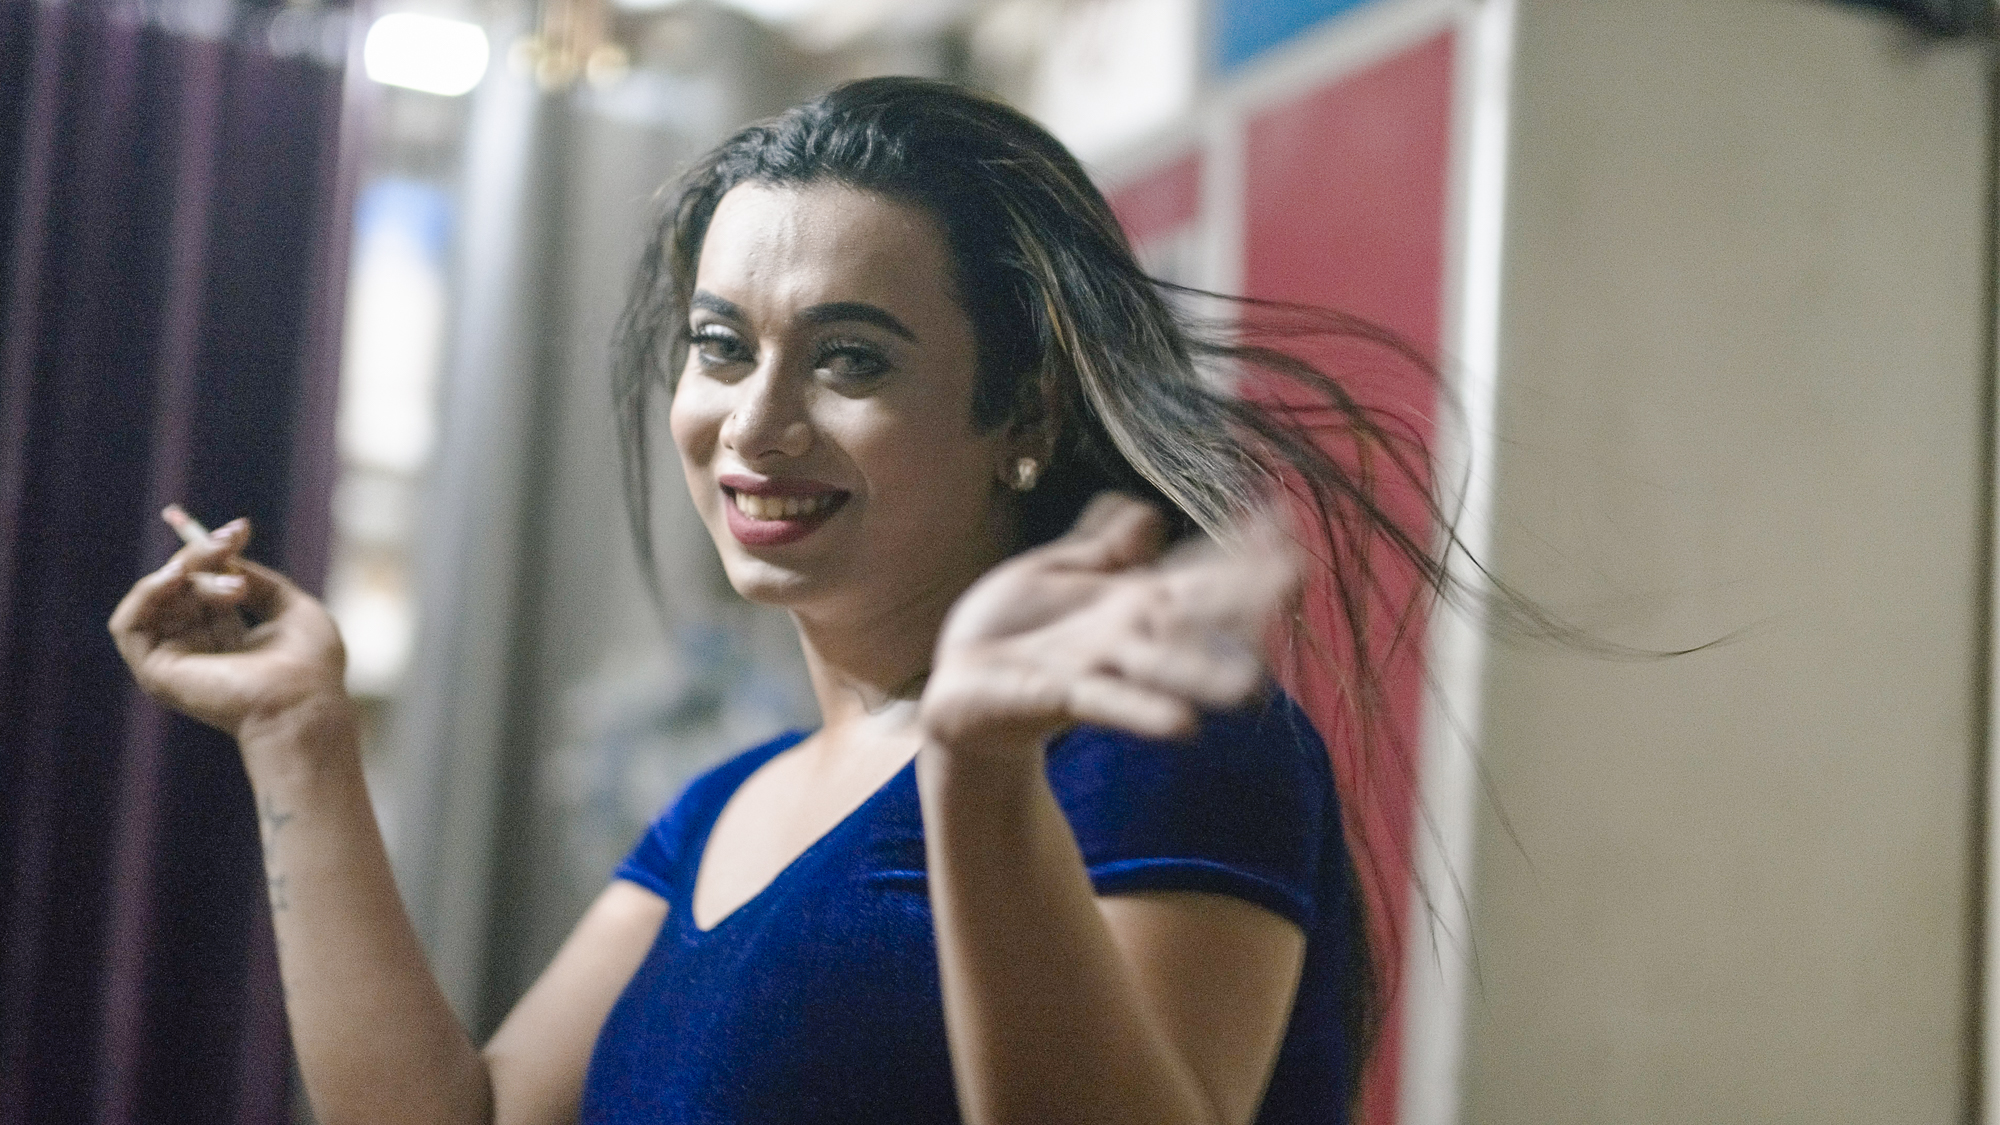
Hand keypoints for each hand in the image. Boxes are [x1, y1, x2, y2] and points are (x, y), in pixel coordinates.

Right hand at [108, 510, 348, 744]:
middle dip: (203, 556)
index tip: (239, 529)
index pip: (205, 586)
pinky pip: (128, 623)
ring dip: (190, 575)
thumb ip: (259, 582)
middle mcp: (197, 647)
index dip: (215, 554)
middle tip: (231, 540)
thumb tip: (229, 558)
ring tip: (233, 587)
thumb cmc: (310, 665)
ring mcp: (174, 659)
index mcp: (227, 638)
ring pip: (160, 596)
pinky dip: (147, 592)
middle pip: (180, 585)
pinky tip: (176, 578)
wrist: (302, 701)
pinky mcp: (154, 670)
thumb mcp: (293, 608)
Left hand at [919, 494, 1300, 756]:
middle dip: (1244, 595)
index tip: (1284, 519)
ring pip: (1162, 667)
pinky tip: (1182, 728)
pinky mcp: (1063, 696)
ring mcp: (1101, 666)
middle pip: (1195, 611)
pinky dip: (1144, 713)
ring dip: (1206, 675)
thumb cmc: (1007, 629)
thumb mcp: (1052, 571)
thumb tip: (1150, 512)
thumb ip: (1103, 548)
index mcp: (1128, 598)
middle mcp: (1128, 633)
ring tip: (1253, 684)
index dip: (1237, 546)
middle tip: (1299, 572)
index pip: (1195, 568)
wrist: (955, 687)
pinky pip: (1109, 703)